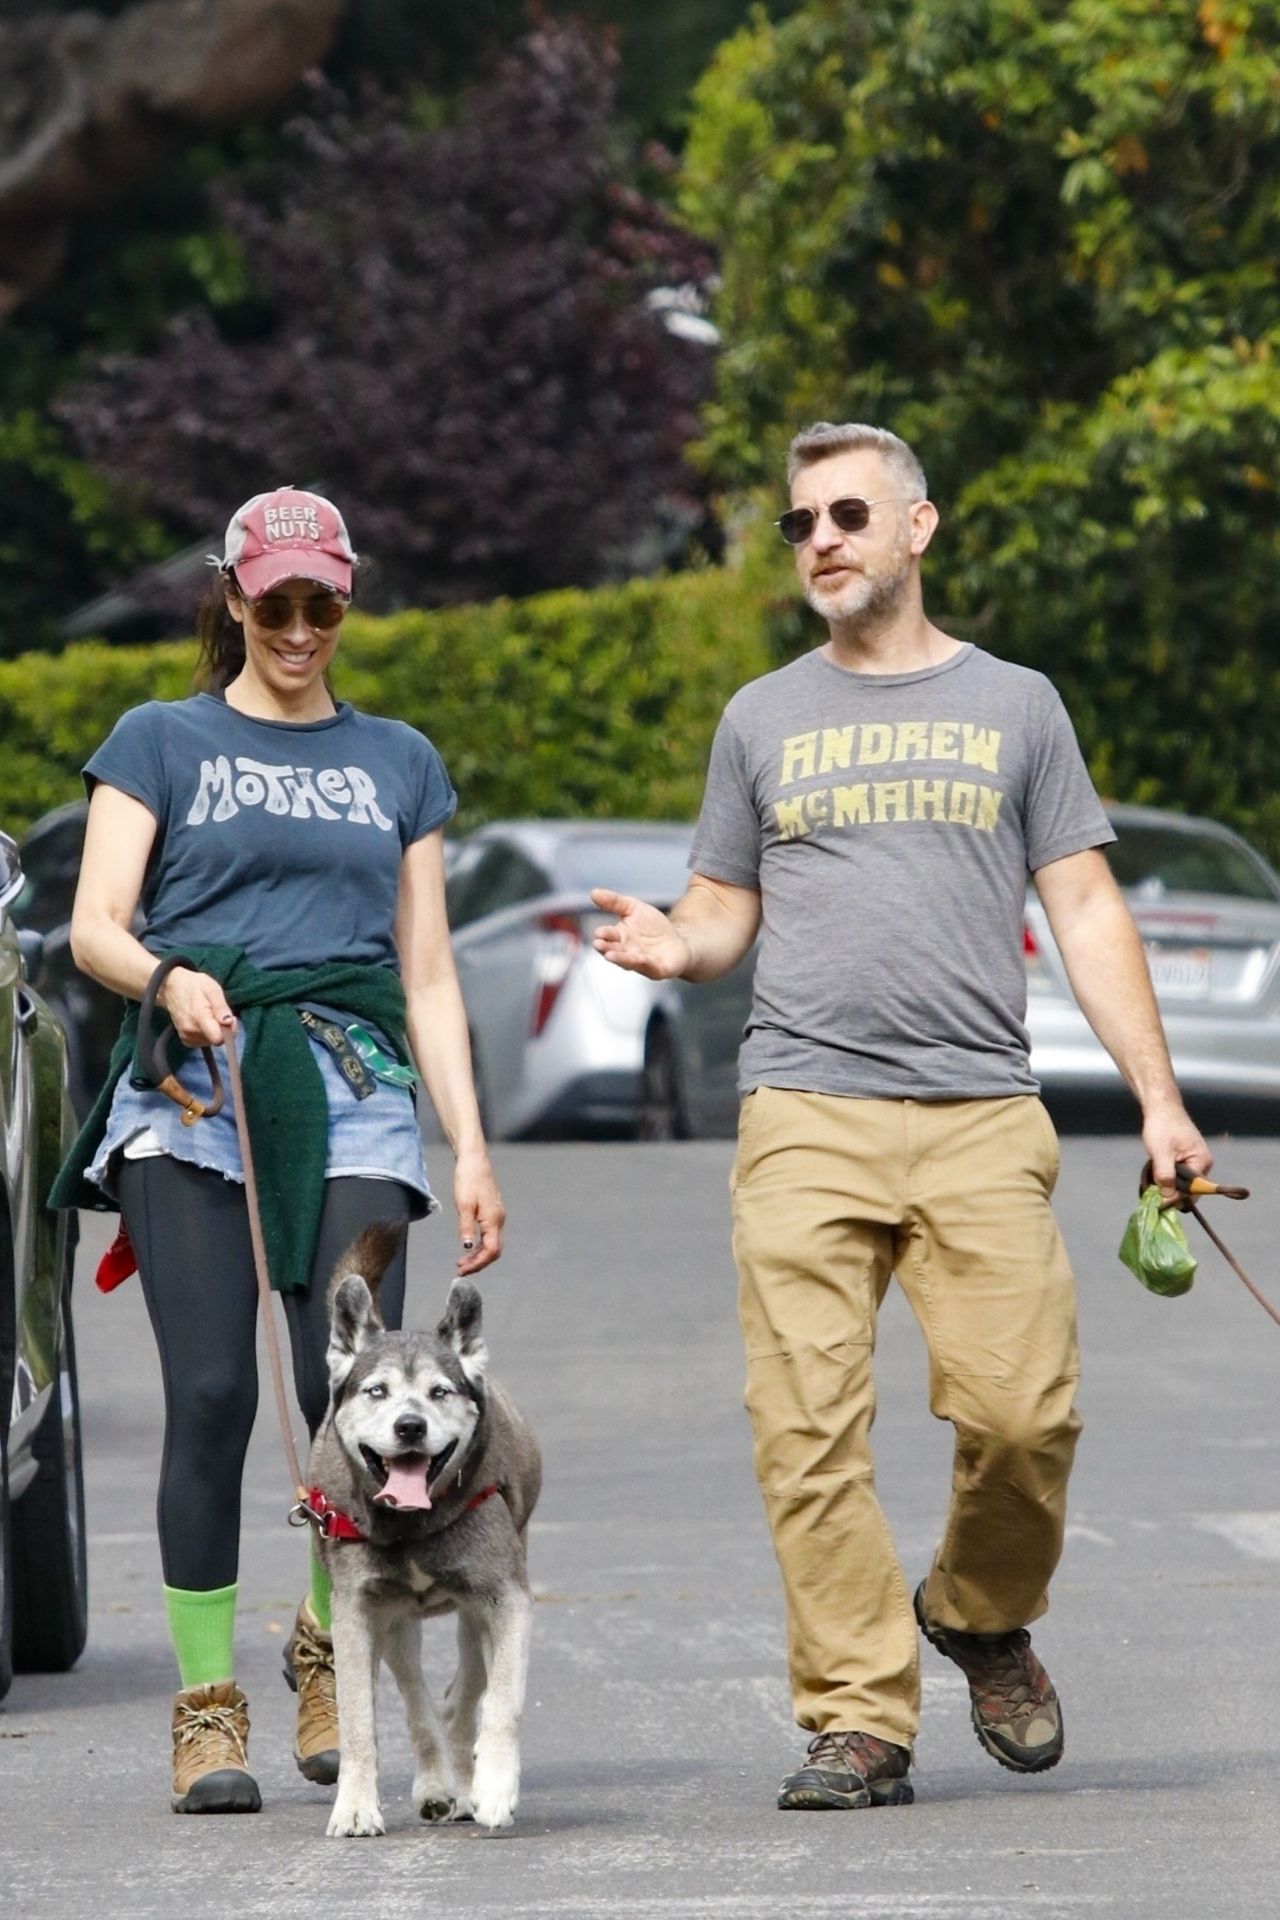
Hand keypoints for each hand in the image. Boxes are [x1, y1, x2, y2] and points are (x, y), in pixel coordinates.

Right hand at [158, 966, 236, 1047]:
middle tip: (218, 1013)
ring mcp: (186, 1037)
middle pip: (216, 1040)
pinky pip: (203, 1042)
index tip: (229, 1018)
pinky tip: (203, 1022)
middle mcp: (191, 1031)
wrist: (171, 988)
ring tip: (209, 1015)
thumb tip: (228, 1022)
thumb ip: (221, 1007)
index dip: (229, 1031)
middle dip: (222, 1029)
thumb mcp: (212, 989)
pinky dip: (206, 1034)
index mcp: (199, 1018)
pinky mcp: (185, 1040)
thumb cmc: (194, 985)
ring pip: (210, 1042)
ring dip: (214, 1031)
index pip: (218, 1039)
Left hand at [453, 1147, 504, 1274]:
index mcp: (493, 1219)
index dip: (478, 1264)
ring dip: (478, 1256)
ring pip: (492, 1244)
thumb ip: (465, 1227)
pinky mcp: (492, 1212)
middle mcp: (499, 1220)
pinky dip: (479, 1246)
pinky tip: (468, 1247)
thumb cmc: (468, 1179)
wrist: (474, 1159)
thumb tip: (466, 1248)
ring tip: (461, 1262)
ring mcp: (497, 1216)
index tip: (462, 1271)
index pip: (491, 1251)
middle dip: (478, 1263)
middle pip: (493, 1250)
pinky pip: (489, 1236)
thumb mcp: (463, 1203)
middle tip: (460, 1270)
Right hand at [590, 888, 692, 979]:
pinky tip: (641, 958)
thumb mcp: (634, 908)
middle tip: (599, 944)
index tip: (598, 932)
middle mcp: (626, 952)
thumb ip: (615, 902)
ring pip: (628, 961)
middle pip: (613, 950)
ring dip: (619, 958)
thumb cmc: (653, 926)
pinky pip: (649, 966)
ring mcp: (640, 962)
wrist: (678, 940)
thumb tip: (593, 892)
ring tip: (609, 955)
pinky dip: (644, 963)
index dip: (602, 934)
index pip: (607, 936)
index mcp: (619, 937)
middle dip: (606, 948)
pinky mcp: (657, 969)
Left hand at [1141, 1100, 1212, 1202]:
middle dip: (1172, 1194)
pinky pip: (1180, 1176)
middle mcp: (1203, 1164)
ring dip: (1169, 1186)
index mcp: (1202, 1162)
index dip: (1176, 1199)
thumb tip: (1167, 1198)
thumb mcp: (1161, 1152)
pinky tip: (1156, 1175)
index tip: (1159, 1204)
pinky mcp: (1188, 1160)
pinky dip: (1169, 1178)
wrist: (1161, 1107)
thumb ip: (1165, 1175)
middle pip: (1190, 1191)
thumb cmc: (1162, 1126)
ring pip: (1184, 1184)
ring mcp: (1196, 1162)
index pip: (1193, 1191)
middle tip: (1153, 1195)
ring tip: (1153, 1183)